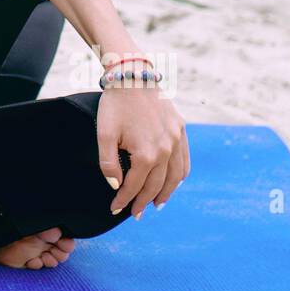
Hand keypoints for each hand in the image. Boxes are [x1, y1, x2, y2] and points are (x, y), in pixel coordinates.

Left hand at [97, 85, 188, 218]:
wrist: (133, 76)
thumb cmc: (115, 105)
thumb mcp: (104, 134)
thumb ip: (109, 164)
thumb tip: (116, 186)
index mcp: (146, 154)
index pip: (135, 186)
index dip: (124, 200)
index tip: (115, 209)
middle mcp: (166, 150)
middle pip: (156, 186)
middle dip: (143, 202)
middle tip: (134, 214)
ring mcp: (177, 140)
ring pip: (175, 177)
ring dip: (166, 194)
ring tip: (155, 204)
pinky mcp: (181, 130)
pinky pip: (185, 161)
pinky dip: (180, 176)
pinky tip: (173, 183)